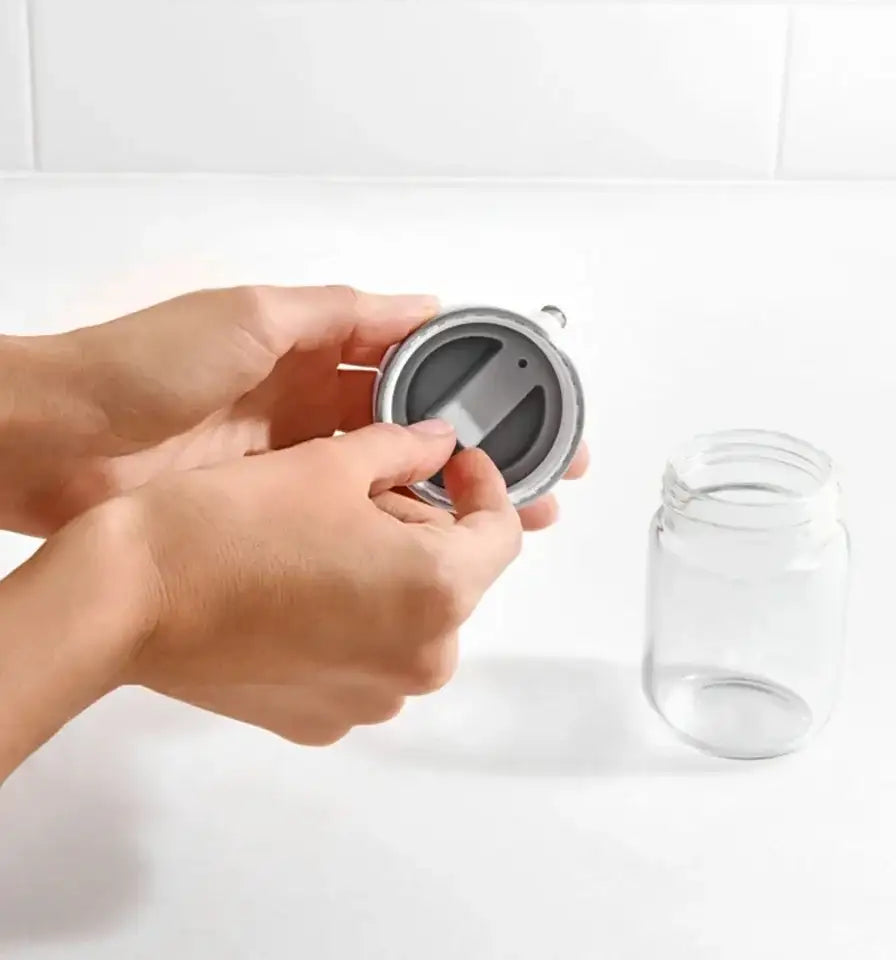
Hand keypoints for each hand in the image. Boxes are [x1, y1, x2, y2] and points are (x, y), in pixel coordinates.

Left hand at [0, 285, 586, 535]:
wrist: (52, 444)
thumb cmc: (139, 367)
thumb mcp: (250, 317)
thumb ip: (340, 312)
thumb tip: (424, 305)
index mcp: (313, 350)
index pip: (416, 364)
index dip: (474, 382)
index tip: (526, 402)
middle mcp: (312, 405)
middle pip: (418, 425)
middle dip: (480, 448)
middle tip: (538, 473)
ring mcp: (294, 458)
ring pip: (392, 473)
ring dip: (449, 491)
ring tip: (504, 514)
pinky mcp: (272, 505)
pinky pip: (348, 511)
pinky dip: (391, 521)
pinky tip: (431, 540)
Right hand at [0, 421, 520, 776]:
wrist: (127, 599)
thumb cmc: (232, 524)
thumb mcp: (330, 466)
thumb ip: (405, 450)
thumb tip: (440, 442)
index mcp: (439, 592)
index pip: (501, 535)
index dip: (485, 487)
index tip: (456, 461)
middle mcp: (422, 661)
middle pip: (453, 579)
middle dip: (425, 529)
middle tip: (370, 490)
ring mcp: (373, 701)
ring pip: (410, 621)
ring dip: (389, 576)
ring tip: (327, 537)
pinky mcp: (323, 721)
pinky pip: (366, 660)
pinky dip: (353, 622)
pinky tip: (300, 588)